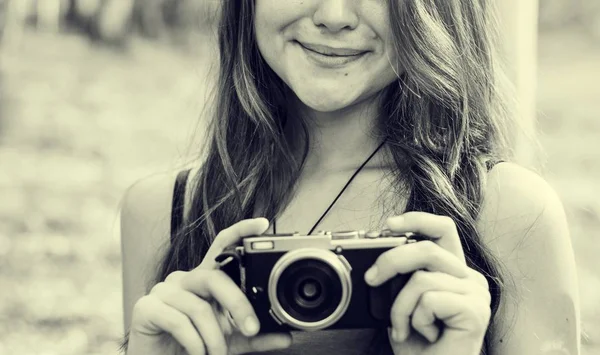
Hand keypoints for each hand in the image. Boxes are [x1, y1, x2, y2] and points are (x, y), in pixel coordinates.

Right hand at [128, 218, 291, 354]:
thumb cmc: (193, 348)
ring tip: (216, 354)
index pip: (221, 247)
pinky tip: (198, 354)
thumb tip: (286, 337)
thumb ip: (256, 337)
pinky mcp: (145, 308)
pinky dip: (194, 344)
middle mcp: (184, 280)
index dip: (240, 231)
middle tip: (251, 329)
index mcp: (204, 281)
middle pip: (215, 278)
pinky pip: (178, 322)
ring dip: (214, 338)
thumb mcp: (231, 342)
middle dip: (238, 304)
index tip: (262, 224)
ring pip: (198, 308)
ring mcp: (163, 292)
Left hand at [364, 212, 491, 354]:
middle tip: (371, 279)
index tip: (388, 225)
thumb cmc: (418, 344)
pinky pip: (429, 300)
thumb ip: (401, 276)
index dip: (417, 219)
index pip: (442, 229)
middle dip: (391, 261)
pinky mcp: (475, 312)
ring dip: (399, 307)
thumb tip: (379, 259)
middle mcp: (469, 278)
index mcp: (453, 271)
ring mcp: (475, 294)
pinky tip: (425, 334)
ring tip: (403, 328)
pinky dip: (415, 319)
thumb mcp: (402, 301)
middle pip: (427, 248)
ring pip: (421, 279)